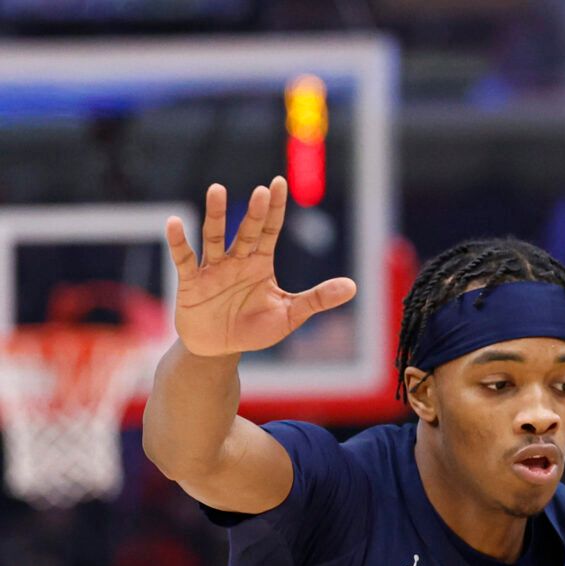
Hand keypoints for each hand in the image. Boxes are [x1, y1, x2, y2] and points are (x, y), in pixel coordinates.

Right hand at [165, 177, 355, 357]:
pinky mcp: (191, 283)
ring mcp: (213, 269)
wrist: (220, 348)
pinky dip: (179, 242)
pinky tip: (175, 223)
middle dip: (255, 213)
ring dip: (216, 215)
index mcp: (260, 263)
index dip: (275, 208)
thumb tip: (353, 287)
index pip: (270, 230)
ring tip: (218, 190)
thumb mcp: (290, 315)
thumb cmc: (254, 328)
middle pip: (247, 231)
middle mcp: (236, 260)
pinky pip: (185, 260)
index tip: (279, 183)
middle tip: (263, 191)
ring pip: (214, 237)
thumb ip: (318, 299)